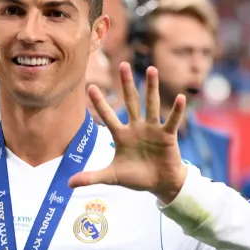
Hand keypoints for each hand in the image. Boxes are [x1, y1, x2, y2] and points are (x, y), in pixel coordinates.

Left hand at [68, 63, 187, 202]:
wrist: (160, 184)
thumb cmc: (136, 178)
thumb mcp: (112, 177)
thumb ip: (91, 177)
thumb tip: (69, 184)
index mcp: (121, 135)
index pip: (108, 116)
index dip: (100, 103)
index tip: (90, 86)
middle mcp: (136, 127)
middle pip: (130, 102)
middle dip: (126, 84)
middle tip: (122, 64)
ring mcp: (152, 129)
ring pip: (151, 105)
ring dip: (151, 88)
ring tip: (151, 69)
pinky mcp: (167, 136)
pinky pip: (172, 121)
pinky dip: (177, 111)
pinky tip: (181, 98)